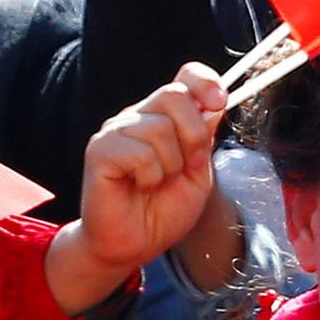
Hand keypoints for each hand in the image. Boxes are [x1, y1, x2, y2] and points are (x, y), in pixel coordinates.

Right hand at [46, 64, 226, 317]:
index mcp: (165, 117)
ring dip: (171, 164)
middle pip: (175, 95)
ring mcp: (116, 131)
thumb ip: (205, 137)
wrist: (136, 242)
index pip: (186, 76)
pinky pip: (140, 152)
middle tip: (186, 167)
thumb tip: (213, 103)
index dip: (205, 81)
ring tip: (157, 182)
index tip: (219, 102)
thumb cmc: (165, 208)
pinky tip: (140, 186)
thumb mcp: (200, 172)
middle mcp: (138, 116)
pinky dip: (150, 176)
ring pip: (159, 128)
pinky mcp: (99, 150)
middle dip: (193, 136)